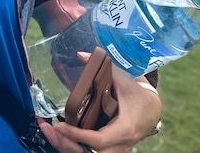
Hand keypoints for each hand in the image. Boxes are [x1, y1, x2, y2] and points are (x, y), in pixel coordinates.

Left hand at [40, 58, 161, 152]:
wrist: (152, 110)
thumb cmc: (139, 95)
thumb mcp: (126, 80)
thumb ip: (106, 68)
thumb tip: (81, 55)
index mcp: (124, 130)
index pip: (98, 140)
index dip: (78, 135)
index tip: (60, 125)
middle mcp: (119, 144)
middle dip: (66, 143)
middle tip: (47, 129)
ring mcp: (114, 149)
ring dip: (66, 145)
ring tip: (47, 131)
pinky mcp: (108, 148)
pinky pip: (88, 151)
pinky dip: (72, 144)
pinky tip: (58, 134)